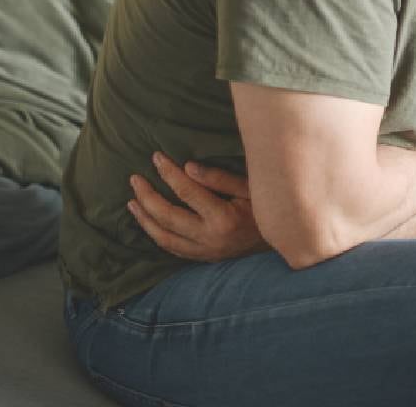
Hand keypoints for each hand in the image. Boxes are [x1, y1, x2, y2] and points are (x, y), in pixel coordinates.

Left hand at [128, 152, 267, 261]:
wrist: (283, 242)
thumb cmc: (268, 209)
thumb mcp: (251, 189)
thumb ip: (219, 178)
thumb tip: (187, 167)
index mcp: (223, 218)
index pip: (187, 192)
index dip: (168, 173)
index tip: (156, 157)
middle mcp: (210, 238)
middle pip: (168, 216)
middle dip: (147, 196)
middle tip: (134, 179)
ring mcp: (205, 251)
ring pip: (164, 237)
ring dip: (145, 219)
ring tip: (132, 202)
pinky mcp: (203, 258)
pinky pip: (172, 249)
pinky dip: (157, 235)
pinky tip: (148, 223)